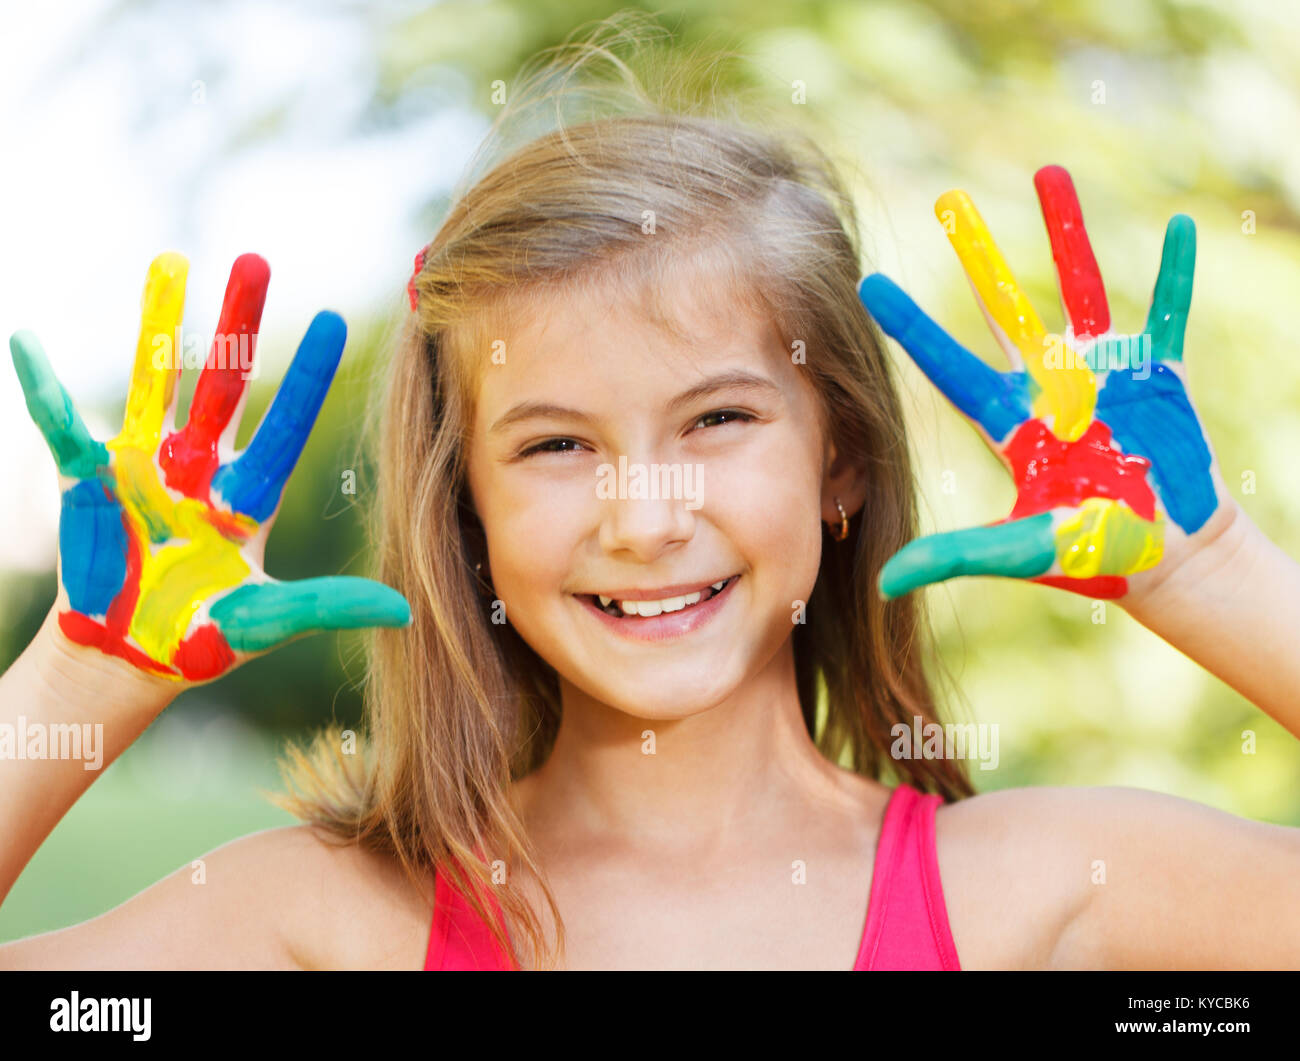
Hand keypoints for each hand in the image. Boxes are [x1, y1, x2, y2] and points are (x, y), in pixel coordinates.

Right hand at [10, 252, 410, 682]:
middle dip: (240, 323)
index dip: (307, 377)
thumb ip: (327, 606)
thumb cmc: (199, 641)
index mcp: (248, 497)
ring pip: (156, 381)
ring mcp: (144, 466)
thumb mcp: (266, 621)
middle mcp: (201, 468)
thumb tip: (404, 610)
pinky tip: (26, 342)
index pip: (285, 426)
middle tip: (257, 258)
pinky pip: (61, 424)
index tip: (336, 318)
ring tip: (171, 261)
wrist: (126, 659)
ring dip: (161, 325)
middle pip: (225, 383)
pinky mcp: (88, 479)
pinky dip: (43, 386)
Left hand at [858, 165, 1231, 601]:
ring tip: (1049, 172)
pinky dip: (1176, 274)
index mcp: (1010, 421)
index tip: (869, 284)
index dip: (911, 326)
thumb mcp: (1022, 551)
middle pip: (1004, 306)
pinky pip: (1168, 310)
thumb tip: (884, 580)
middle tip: (948, 198)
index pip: (948, 364)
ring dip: (1067, 230)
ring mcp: (1103, 372)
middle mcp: (1048, 384)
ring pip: (1079, 285)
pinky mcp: (1158, 372)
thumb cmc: (1094, 554)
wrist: (1169, 556)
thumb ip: (958, 554)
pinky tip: (1180, 229)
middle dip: (978, 254)